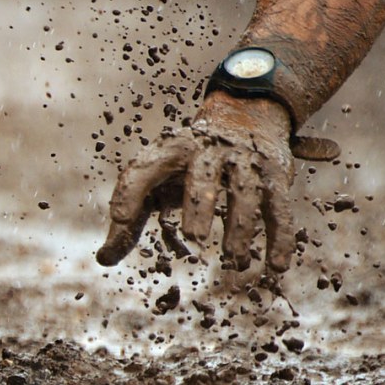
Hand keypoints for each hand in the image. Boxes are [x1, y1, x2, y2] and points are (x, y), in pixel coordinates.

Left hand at [97, 94, 300, 272]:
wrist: (246, 117)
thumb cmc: (186, 164)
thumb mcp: (155, 179)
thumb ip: (130, 218)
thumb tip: (104, 259)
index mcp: (171, 150)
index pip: (144, 167)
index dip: (130, 191)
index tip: (119, 218)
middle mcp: (209, 151)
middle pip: (202, 175)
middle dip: (199, 205)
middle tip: (193, 238)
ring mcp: (245, 162)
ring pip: (245, 193)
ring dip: (241, 227)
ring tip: (233, 260)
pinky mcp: (275, 177)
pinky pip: (279, 209)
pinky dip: (280, 237)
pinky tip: (275, 267)